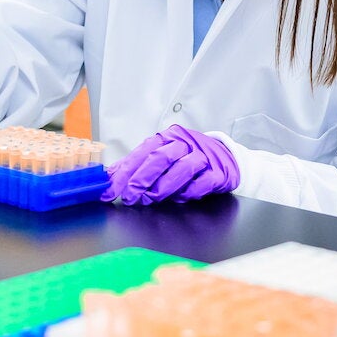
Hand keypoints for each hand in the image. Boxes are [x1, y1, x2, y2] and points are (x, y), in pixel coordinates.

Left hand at [101, 125, 239, 204]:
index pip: (142, 152)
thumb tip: (111, 177)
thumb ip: (138, 166)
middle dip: (141, 179)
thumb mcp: (162, 156)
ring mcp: (204, 156)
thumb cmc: (188, 158)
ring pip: (182, 169)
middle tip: (130, 197)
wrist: (225, 158)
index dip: (124, 172)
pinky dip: (189, 192)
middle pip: (160, 157)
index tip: (111, 191)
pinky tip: (180, 198)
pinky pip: (202, 183)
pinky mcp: (218, 172)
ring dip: (163, 188)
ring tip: (151, 199)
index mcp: (167, 137)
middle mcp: (185, 143)